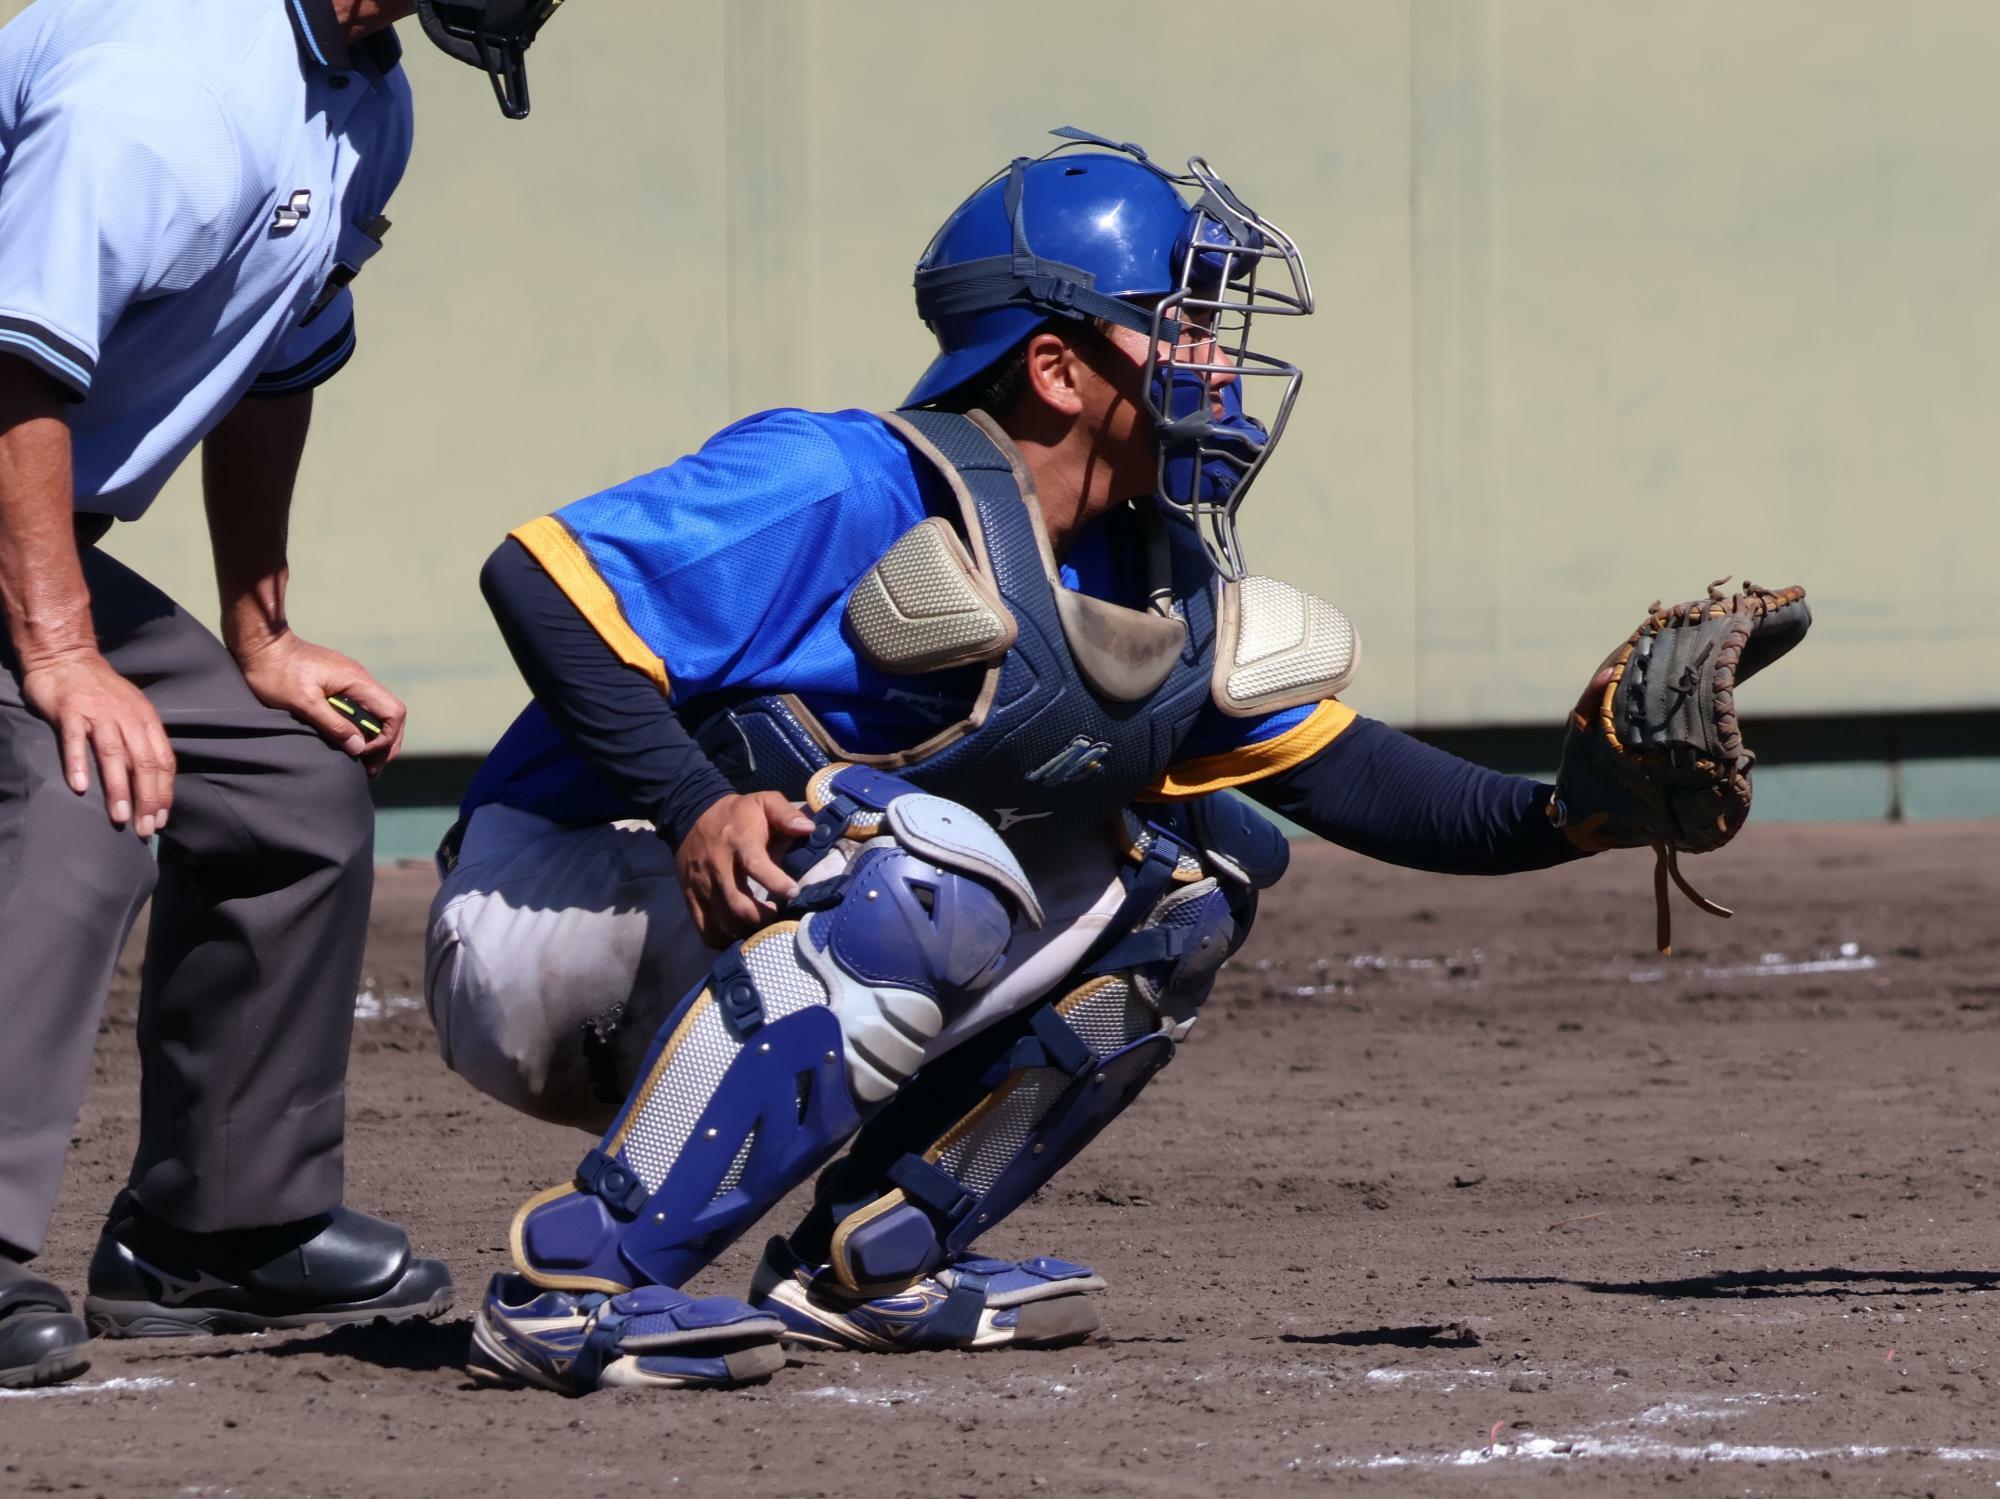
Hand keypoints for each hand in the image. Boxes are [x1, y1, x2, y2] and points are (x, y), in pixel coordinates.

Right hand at [19, 650, 173, 835]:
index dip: (164, 792)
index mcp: (146, 721)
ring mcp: (99, 714)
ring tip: (120, 816)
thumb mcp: (131, 712)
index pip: (163, 762)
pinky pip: (74, 740)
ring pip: (114, 754)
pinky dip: (78, 763)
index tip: (160, 819)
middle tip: (144, 829)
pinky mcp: (70, 711)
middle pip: (144, 763)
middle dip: (147, 799)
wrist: (68, 658)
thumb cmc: (101, 692)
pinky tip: (78, 787)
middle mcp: (127, 718)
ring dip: (118, 788)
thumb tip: (152, 780)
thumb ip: (141, 741)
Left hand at [232, 630, 405, 775]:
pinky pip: (362, 708)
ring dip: (375, 738)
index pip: (393, 713)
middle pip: (391, 715)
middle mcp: (360, 679)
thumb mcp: (303, 702)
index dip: (386, 738)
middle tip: (371, 769)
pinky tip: (348, 740)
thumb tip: (359, 747)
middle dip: (385, 744)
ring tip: (361, 761)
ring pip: (378, 713)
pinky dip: (362, 728)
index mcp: (357, 681)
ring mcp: (351, 680)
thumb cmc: (276, 672)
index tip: (362, 753)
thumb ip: (333, 724)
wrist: (261, 644)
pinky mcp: (339, 683)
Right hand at [674, 791, 815, 947]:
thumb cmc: (738, 813)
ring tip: (763, 925)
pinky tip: (739, 936)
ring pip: (723, 920)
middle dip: (763, 917)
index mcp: (739, 841)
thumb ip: (786, 814)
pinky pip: (704, 928)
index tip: (793, 892)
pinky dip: (723, 939)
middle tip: (779, 914)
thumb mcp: (763, 801)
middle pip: (739, 903)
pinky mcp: (690, 896)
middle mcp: (718, 865)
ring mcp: (702, 884)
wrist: (691, 813)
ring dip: (747, 930)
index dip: (776, 883)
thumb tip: (808, 829)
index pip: (756, 866)